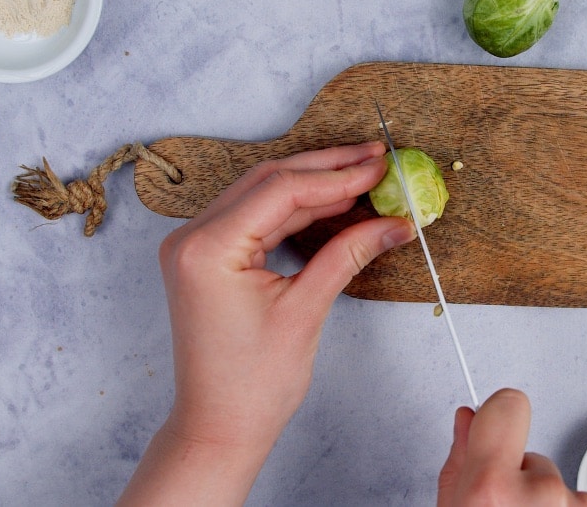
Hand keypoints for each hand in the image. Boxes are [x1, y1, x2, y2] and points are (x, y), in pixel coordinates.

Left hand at [119, 142, 415, 505]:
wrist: (219, 427)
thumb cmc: (252, 384)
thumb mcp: (306, 311)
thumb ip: (348, 254)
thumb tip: (394, 223)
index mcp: (207, 248)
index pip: (281, 191)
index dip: (337, 176)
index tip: (380, 168)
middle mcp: (192, 237)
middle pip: (269, 182)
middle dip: (327, 169)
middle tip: (376, 159)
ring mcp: (196, 246)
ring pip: (263, 195)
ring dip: (314, 186)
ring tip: (364, 177)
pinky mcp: (209, 258)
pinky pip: (256, 218)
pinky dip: (296, 211)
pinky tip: (334, 204)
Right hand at [438, 389, 586, 506]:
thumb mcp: (452, 506)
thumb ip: (461, 460)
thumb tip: (468, 420)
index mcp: (491, 486)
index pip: (509, 406)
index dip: (498, 413)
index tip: (493, 419)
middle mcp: (539, 494)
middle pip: (533, 455)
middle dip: (519, 476)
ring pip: (556, 482)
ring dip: (542, 501)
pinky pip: (578, 502)